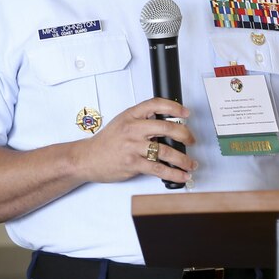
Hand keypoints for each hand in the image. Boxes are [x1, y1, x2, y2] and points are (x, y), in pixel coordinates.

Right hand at [73, 98, 196, 184]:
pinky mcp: (132, 164)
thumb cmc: (107, 141)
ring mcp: (132, 147)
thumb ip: (142, 120)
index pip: (155, 104)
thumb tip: (168, 123)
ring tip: (191, 163)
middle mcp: (132, 129)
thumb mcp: (122, 122)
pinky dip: (173, 173)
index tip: (186, 113)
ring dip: (183, 159)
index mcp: (131, 116)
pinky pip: (158, 169)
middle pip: (166, 128)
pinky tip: (182, 175)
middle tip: (191, 140)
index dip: (174, 107)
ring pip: (165, 151)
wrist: (87, 158)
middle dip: (185, 135)